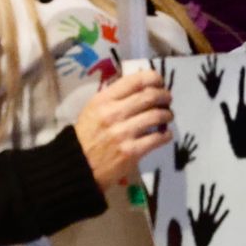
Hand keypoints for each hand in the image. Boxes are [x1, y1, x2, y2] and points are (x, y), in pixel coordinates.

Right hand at [73, 70, 171, 191]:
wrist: (77, 167)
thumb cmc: (86, 136)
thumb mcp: (93, 110)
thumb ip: (114, 98)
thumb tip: (142, 87)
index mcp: (103, 100)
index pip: (135, 81)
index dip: (153, 78)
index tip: (159, 83)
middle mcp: (113, 114)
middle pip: (150, 96)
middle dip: (164, 96)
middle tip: (167, 100)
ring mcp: (123, 133)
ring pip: (157, 116)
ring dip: (167, 114)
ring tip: (167, 116)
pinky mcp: (131, 152)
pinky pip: (158, 138)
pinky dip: (166, 135)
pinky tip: (165, 134)